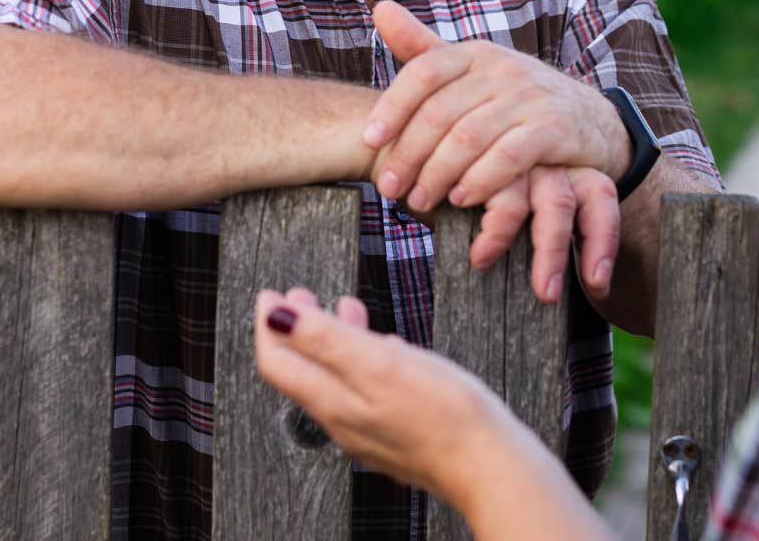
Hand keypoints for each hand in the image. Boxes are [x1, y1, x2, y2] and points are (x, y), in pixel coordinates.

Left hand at [253, 288, 529, 502]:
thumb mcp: (379, 363)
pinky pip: (365, 393)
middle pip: (303, 371)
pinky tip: (385, 348)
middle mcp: (343, 421)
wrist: (489, 465)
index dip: (269, 324)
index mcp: (332, 401)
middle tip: (302, 294)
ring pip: (336, 379)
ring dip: (332, 340)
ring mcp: (369, 432)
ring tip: (345, 308)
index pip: (277, 363)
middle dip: (297, 328)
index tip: (270, 292)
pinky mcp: (396, 435)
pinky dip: (363, 360)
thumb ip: (324, 339)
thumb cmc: (444, 415)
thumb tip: (276, 316)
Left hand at [363, 2, 623, 299]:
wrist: (592, 121)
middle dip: (409, 154)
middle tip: (389, 189)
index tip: (369, 140)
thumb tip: (379, 9)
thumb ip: (425, 48)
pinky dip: (480, 180)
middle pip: (440, 112)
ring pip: (469, 138)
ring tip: (419, 200)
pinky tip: (462, 199)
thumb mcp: (473, 72)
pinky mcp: (554, 128)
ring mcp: (530, 96)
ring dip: (437, 174)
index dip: (392, 106)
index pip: (424, 71)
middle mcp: (502, 68)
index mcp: (475, 53)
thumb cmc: (517, 101)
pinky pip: (508, 157)